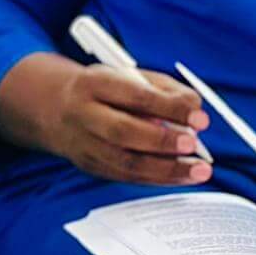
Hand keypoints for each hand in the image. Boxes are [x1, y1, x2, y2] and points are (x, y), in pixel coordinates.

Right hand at [0, 53, 213, 186]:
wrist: (55, 108)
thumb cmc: (104, 90)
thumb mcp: (129, 75)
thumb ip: (164, 89)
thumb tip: (195, 109)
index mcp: (94, 84)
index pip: (134, 96)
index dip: (169, 108)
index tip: (200, 118)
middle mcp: (84, 115)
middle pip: (122, 131)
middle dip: (162, 141)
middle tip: (194, 144)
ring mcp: (84, 144)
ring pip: (125, 162)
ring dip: (166, 169)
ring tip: (199, 171)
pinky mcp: (90, 166)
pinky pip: (126, 177)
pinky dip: (157, 179)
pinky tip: (181, 176)